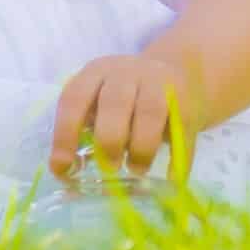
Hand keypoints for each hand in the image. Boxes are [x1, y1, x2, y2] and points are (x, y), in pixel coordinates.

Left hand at [48, 51, 202, 181]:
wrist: (175, 71)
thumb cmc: (126, 100)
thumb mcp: (100, 103)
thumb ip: (84, 132)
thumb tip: (66, 173)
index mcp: (96, 72)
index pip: (74, 99)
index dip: (65, 134)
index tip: (63, 168)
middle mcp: (126, 71)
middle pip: (115, 101)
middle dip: (109, 140)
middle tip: (109, 168)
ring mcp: (159, 81)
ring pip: (150, 111)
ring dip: (141, 147)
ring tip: (136, 169)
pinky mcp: (186, 98)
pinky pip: (182, 128)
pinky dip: (177, 157)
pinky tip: (171, 178)